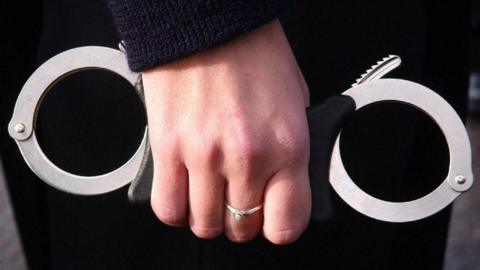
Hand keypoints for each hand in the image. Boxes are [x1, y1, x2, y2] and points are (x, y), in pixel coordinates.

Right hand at [142, 19, 310, 243]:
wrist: (209, 22)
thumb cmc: (253, 54)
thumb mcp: (296, 105)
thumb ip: (290, 155)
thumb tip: (282, 186)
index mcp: (286, 146)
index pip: (285, 225)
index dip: (278, 227)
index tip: (273, 219)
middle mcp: (245, 156)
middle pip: (240, 228)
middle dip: (242, 220)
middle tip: (240, 200)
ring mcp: (202, 155)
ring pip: (203, 224)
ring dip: (209, 216)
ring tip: (210, 194)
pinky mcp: (166, 147)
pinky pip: (167, 207)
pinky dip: (177, 208)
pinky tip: (185, 190)